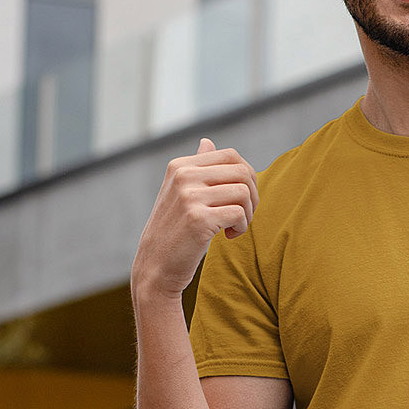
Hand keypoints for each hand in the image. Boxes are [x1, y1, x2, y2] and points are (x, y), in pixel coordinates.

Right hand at [131, 137, 258, 298]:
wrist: (156, 266)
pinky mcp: (197, 219)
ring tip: (233, 227)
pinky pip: (239, 214)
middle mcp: (183, 176)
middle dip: (252, 195)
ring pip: (244, 192)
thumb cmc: (175, 231)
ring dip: (248, 214)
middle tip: (243, 215)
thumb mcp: (180, 193)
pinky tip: (228, 236)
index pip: (231, 156)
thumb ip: (197, 168)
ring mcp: (189, 197)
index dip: (247, 177)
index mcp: (180, 166)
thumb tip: (208, 142)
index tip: (240, 199)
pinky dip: (241, 227)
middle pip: (243, 172)